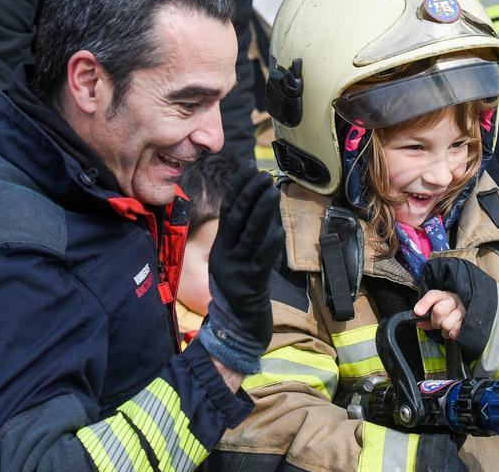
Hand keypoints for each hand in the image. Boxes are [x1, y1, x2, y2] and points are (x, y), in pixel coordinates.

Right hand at [200, 161, 283, 374]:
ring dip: (260, 212)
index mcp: (221, 248)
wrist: (237, 329)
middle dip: (248, 194)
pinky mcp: (250, 284)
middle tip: (262, 174)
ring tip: (270, 191)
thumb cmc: (240, 291)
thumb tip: (259, 206)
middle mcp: (225, 256)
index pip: (228, 212)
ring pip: (249, 235)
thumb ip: (243, 237)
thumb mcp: (235, 261)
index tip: (249, 169)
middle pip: (236, 219)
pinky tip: (277, 229)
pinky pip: (261, 259)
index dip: (237, 189)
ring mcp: (237, 270)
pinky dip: (270, 242)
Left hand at [419, 257, 498, 358]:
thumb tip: (420, 322)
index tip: (418, 312)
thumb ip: (426, 315)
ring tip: (446, 327)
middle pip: (439, 311)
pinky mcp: (469, 321)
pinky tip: (453, 330)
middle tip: (437, 323)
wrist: (470, 310)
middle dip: (435, 321)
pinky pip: (456, 331)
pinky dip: (451, 334)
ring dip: (444, 329)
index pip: (433, 295)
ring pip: (447, 324)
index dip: (424, 303)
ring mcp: (463, 310)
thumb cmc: (448, 311)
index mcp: (444, 294)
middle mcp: (454, 299)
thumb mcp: (436, 309)